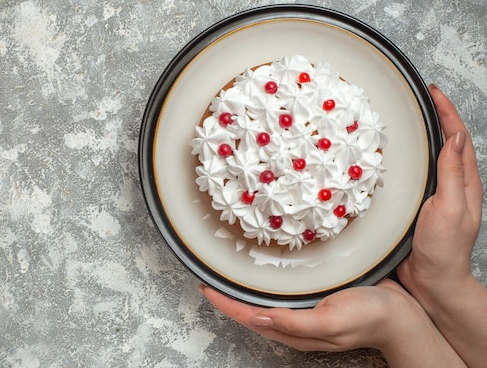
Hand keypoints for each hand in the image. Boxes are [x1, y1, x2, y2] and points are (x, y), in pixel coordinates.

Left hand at [200, 280, 464, 366]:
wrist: (400, 315)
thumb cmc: (369, 317)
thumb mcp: (332, 321)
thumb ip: (295, 323)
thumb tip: (259, 318)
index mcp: (294, 331)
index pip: (248, 317)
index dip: (224, 303)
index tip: (204, 287)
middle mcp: (293, 323)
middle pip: (249, 310)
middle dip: (227, 296)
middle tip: (207, 275)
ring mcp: (302, 312)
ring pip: (262, 302)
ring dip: (242, 290)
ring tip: (224, 273)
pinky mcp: (312, 300)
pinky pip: (279, 293)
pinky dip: (262, 284)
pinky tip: (260, 274)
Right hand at [396, 84, 485, 367]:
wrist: (433, 280)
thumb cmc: (444, 249)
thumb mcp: (452, 209)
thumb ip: (454, 175)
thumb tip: (455, 138)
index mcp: (465, 182)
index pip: (458, 137)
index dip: (447, 112)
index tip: (432, 92)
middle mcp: (452, 184)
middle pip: (446, 140)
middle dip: (436, 115)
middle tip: (419, 97)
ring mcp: (435, 194)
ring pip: (430, 155)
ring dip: (422, 133)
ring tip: (406, 117)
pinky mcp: (418, 204)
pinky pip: (415, 173)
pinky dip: (408, 156)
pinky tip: (394, 155)